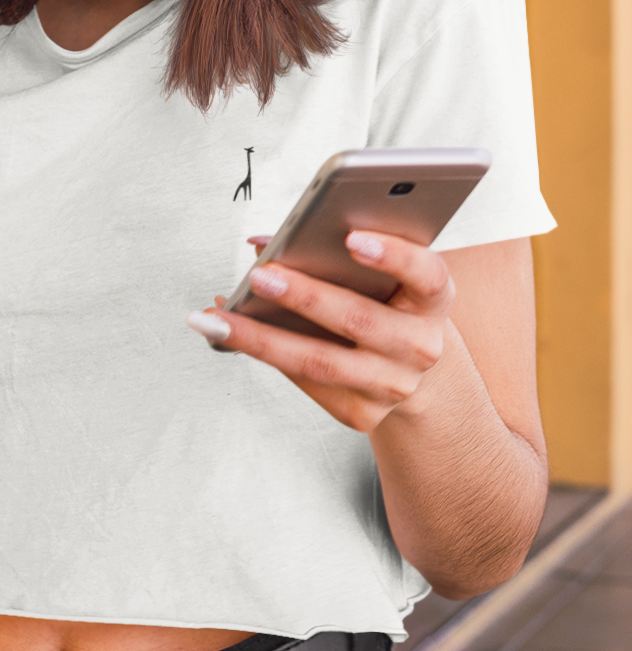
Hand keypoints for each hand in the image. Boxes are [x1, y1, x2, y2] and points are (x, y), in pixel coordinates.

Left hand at [188, 231, 454, 432]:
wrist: (413, 371)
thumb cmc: (387, 303)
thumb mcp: (386, 275)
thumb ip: (338, 250)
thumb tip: (261, 243)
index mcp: (432, 300)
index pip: (425, 274)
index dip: (392, 255)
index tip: (351, 237)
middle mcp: (420, 347)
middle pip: (358, 320)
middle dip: (304, 296)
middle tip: (258, 275)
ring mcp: (392, 386)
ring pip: (319, 362)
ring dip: (262, 338)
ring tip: (216, 317)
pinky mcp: (360, 413)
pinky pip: (304, 381)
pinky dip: (261, 353)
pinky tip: (225, 332)